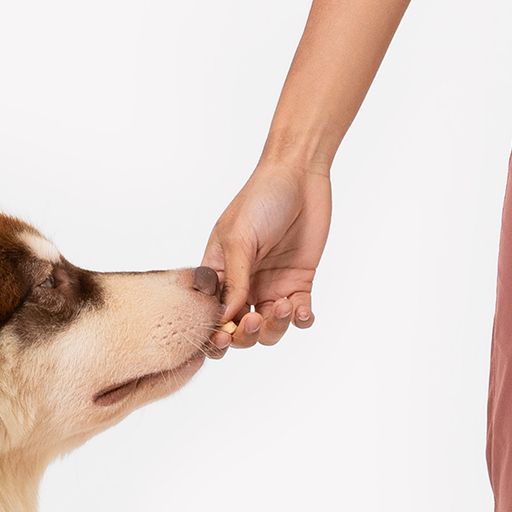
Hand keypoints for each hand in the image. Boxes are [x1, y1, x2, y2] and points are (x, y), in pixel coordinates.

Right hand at [202, 158, 328, 351]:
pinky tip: (301, 311)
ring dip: (274, 327)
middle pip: (238, 329)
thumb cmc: (261, 198)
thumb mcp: (240, 237)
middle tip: (254, 321)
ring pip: (269, 328)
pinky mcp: (298, 282)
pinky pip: (298, 315)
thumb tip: (225, 316)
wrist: (300, 176)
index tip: (222, 334)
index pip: (211, 312)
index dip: (214, 330)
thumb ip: (234, 279)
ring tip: (283, 306)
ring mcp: (271, 285)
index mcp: (218, 272)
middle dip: (245, 335)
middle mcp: (244, 284)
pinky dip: (300, 321)